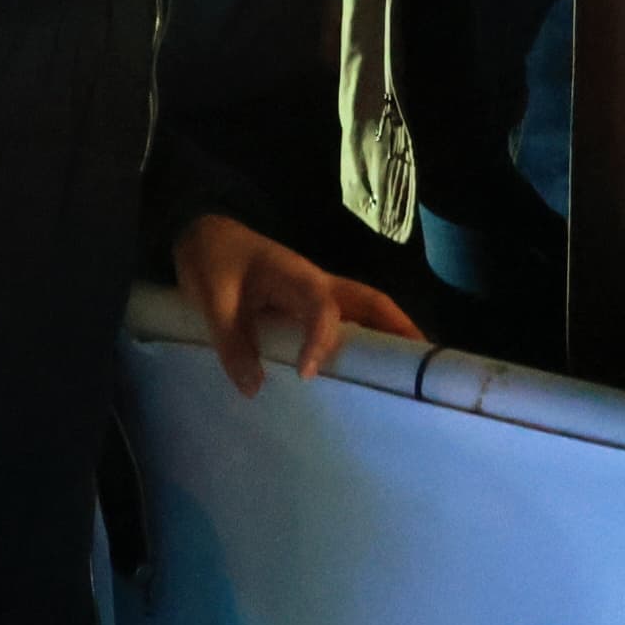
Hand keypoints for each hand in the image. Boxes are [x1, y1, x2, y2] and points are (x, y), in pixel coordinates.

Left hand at [172, 214, 422, 392]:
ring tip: (408, 376)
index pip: (322, 307)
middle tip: (421, 367)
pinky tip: (365, 372)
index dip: (322, 340)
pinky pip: (347, 321)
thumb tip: (254, 389)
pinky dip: (366, 341)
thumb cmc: (213, 261)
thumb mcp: (213, 301)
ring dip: (390, 335)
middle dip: (399, 330)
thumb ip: (232, 344)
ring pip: (366, 310)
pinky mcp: (309, 304)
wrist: (203, 234)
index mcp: (296, 277)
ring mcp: (317, 293)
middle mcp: (318, 284)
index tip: (308, 375)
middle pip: (371, 302)